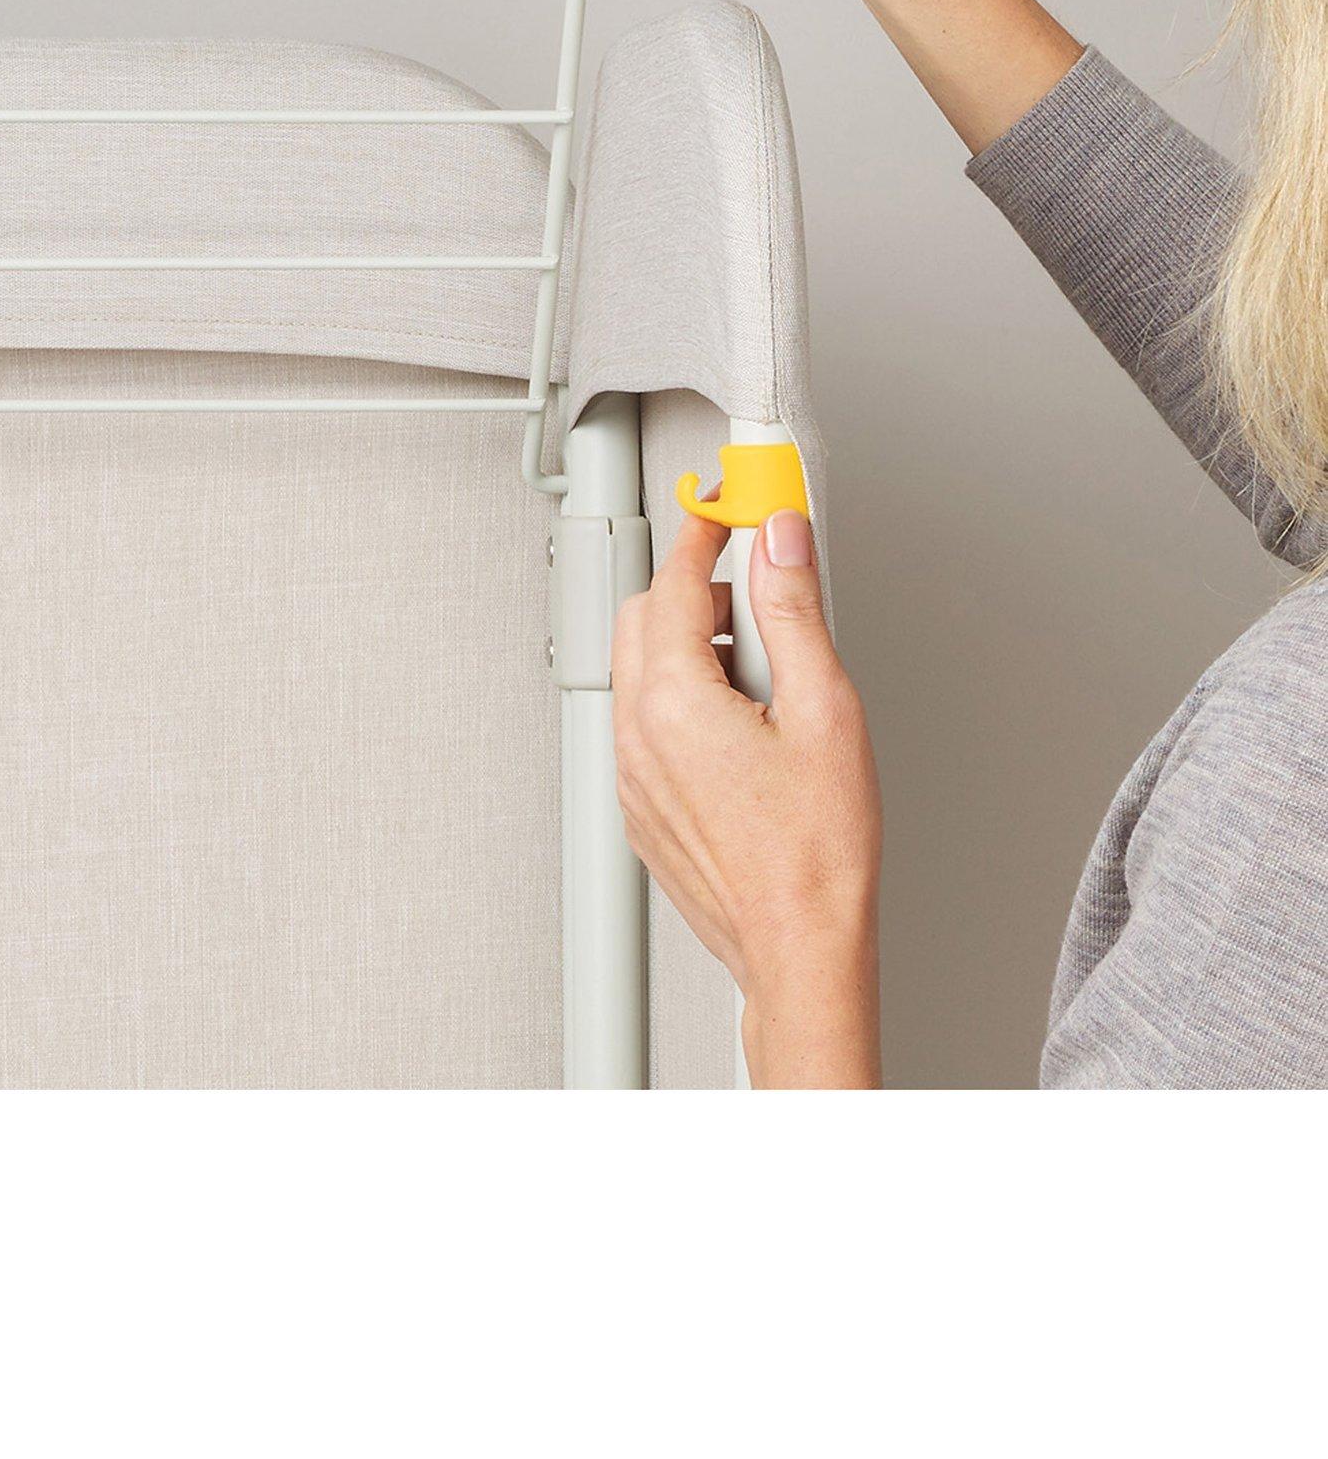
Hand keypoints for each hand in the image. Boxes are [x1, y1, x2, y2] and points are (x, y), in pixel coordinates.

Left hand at [613, 505, 882, 1089]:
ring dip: (689, 649)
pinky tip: (745, 726)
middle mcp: (636, 737)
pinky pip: (647, 726)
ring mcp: (632, 777)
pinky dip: (683, 701)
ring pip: (640, 674)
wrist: (800, 951)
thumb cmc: (818, 855)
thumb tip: (779, 542)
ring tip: (763, 673)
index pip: (671, 582)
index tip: (727, 507)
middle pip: (641, 621)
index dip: (703, 533)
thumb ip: (794, 612)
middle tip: (755, 599)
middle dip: (693, 593)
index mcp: (672, 703)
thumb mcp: (825, 710)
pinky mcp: (642, 808)